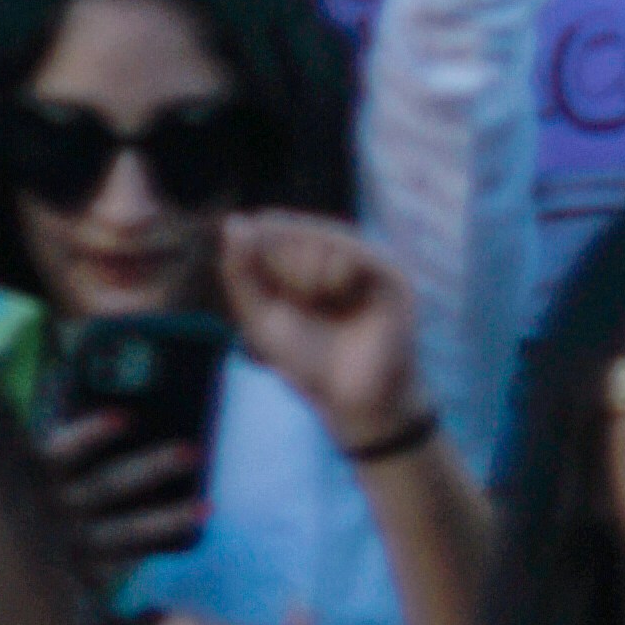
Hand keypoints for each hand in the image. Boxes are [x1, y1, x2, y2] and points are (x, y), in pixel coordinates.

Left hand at [218, 206, 438, 454]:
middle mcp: (340, 253)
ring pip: (324, 237)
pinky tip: (333, 293)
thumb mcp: (262, 319)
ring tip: (317, 301)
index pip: (273, 228)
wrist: (352, 404)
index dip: (259, 249)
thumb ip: (242, 274)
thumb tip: (233, 220)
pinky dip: (333, 273)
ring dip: (306, 271)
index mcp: (309, 259)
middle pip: (295, 230)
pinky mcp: (391, 275)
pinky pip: (353, 254)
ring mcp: (369, 261)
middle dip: (282, 265)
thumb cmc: (308, 362)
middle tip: (299, 301)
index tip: (264, 286)